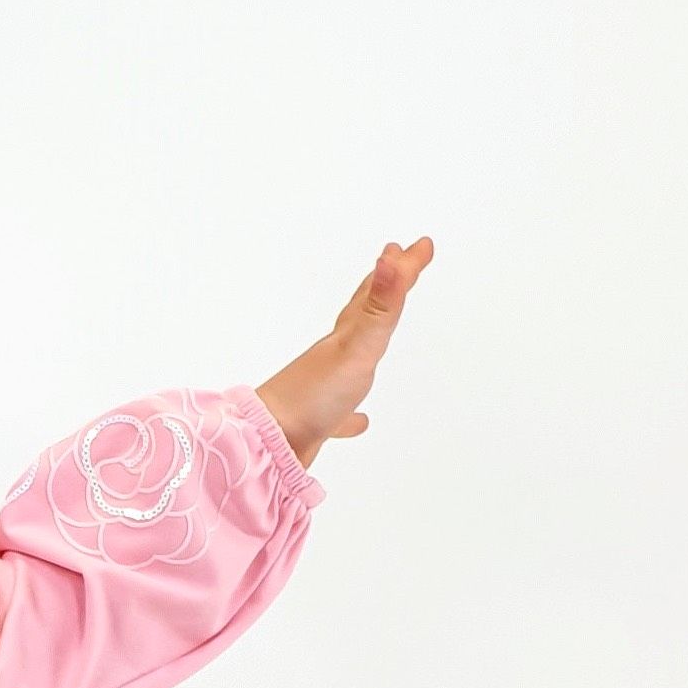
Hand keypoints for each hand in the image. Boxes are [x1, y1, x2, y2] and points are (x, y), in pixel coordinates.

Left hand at [258, 238, 434, 467]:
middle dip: (382, 288)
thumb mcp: (356, 346)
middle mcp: (334, 355)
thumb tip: (393, 257)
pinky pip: (339, 414)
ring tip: (376, 336)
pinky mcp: (318, 421)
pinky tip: (358, 422)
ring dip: (366, 344)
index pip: (378, 291)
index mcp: (345, 335)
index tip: (420, 244)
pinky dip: (351, 416)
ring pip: (350, 359)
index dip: (402, 268)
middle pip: (362, 313)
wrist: (267, 443)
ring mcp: (324, 387)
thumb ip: (379, 307)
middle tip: (397, 264)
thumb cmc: (312, 394)